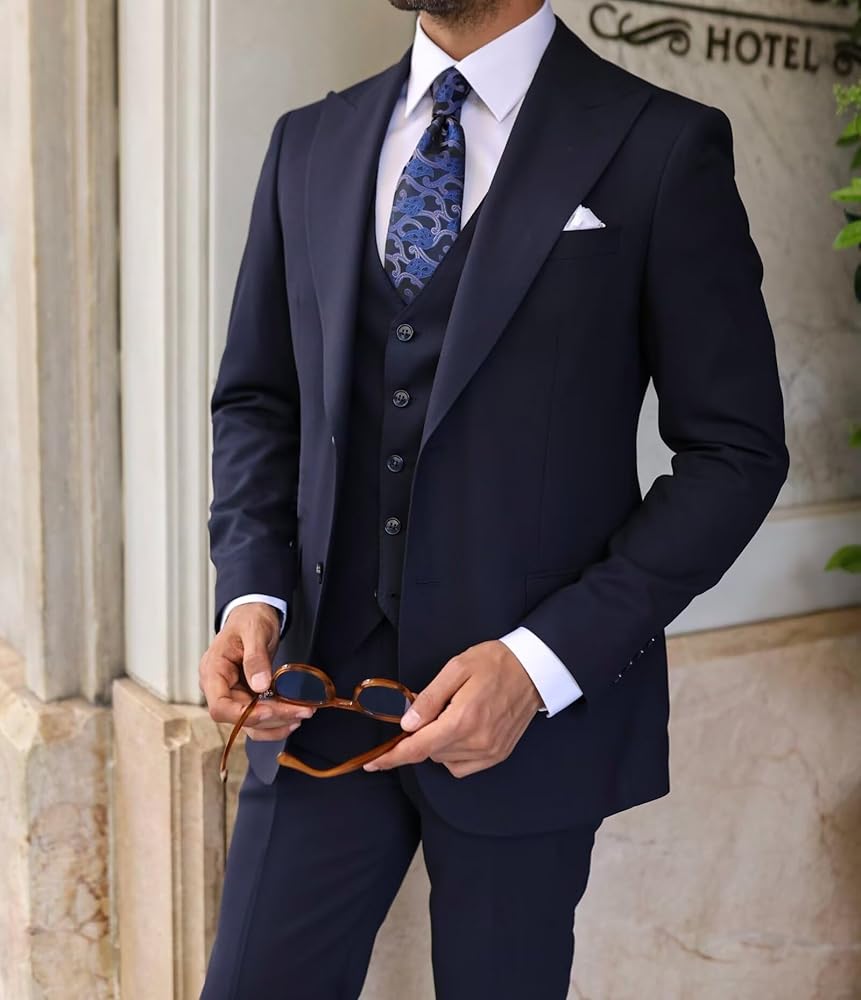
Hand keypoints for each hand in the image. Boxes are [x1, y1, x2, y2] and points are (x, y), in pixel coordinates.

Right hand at [199, 602, 314, 741]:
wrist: (255, 614)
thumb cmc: (249, 618)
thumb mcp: (254, 631)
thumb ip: (255, 657)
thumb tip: (259, 685)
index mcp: (213, 672)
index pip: (220, 707)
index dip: (244, 714)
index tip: (271, 710)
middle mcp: (220, 688)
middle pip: (240, 718)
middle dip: (272, 717)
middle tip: (302, 710)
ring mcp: (234, 694)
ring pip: (252, 723)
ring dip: (278, 723)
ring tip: (303, 713)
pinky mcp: (248, 696)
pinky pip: (260, 716)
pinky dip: (277, 720)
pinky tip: (294, 715)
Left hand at [365, 640, 542, 777]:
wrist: (535, 670)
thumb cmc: (495, 663)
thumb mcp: (456, 668)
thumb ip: (429, 698)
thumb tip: (407, 724)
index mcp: (464, 719)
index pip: (418, 747)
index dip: (392, 758)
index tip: (373, 763)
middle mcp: (477, 741)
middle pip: (430, 753)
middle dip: (421, 735)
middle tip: (432, 709)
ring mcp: (490, 752)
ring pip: (444, 761)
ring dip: (438, 744)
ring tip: (453, 714)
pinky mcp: (497, 755)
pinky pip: (462, 766)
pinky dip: (453, 753)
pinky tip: (461, 730)